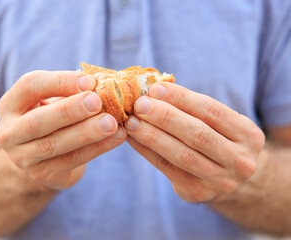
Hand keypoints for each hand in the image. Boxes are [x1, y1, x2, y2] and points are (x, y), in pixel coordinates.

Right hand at [0, 71, 125, 189]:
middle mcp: (9, 132)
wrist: (40, 157)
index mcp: (11, 104)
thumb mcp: (54, 100)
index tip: (90, 81)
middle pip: (37, 121)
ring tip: (112, 123)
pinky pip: (72, 160)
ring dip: (86, 133)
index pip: (29, 86)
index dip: (60, 82)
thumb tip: (104, 84)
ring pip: (54, 144)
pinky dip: (97, 148)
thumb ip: (72, 92)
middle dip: (69, 110)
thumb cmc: (53, 118)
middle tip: (97, 102)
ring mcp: (22, 158)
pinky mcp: (42, 175)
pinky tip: (117, 137)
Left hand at [125, 83, 264, 201]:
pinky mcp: (198, 193)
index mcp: (249, 135)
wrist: (229, 175)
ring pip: (181, 155)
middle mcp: (240, 161)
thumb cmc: (217, 138)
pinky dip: (147, 151)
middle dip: (165, 117)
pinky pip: (167, 168)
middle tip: (140, 104)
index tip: (156, 88)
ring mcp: (221, 181)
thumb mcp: (218, 122)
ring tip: (131, 122)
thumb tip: (153, 90)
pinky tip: (132, 138)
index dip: (182, 98)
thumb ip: (192, 108)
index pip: (212, 111)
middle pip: (198, 135)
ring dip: (152, 136)